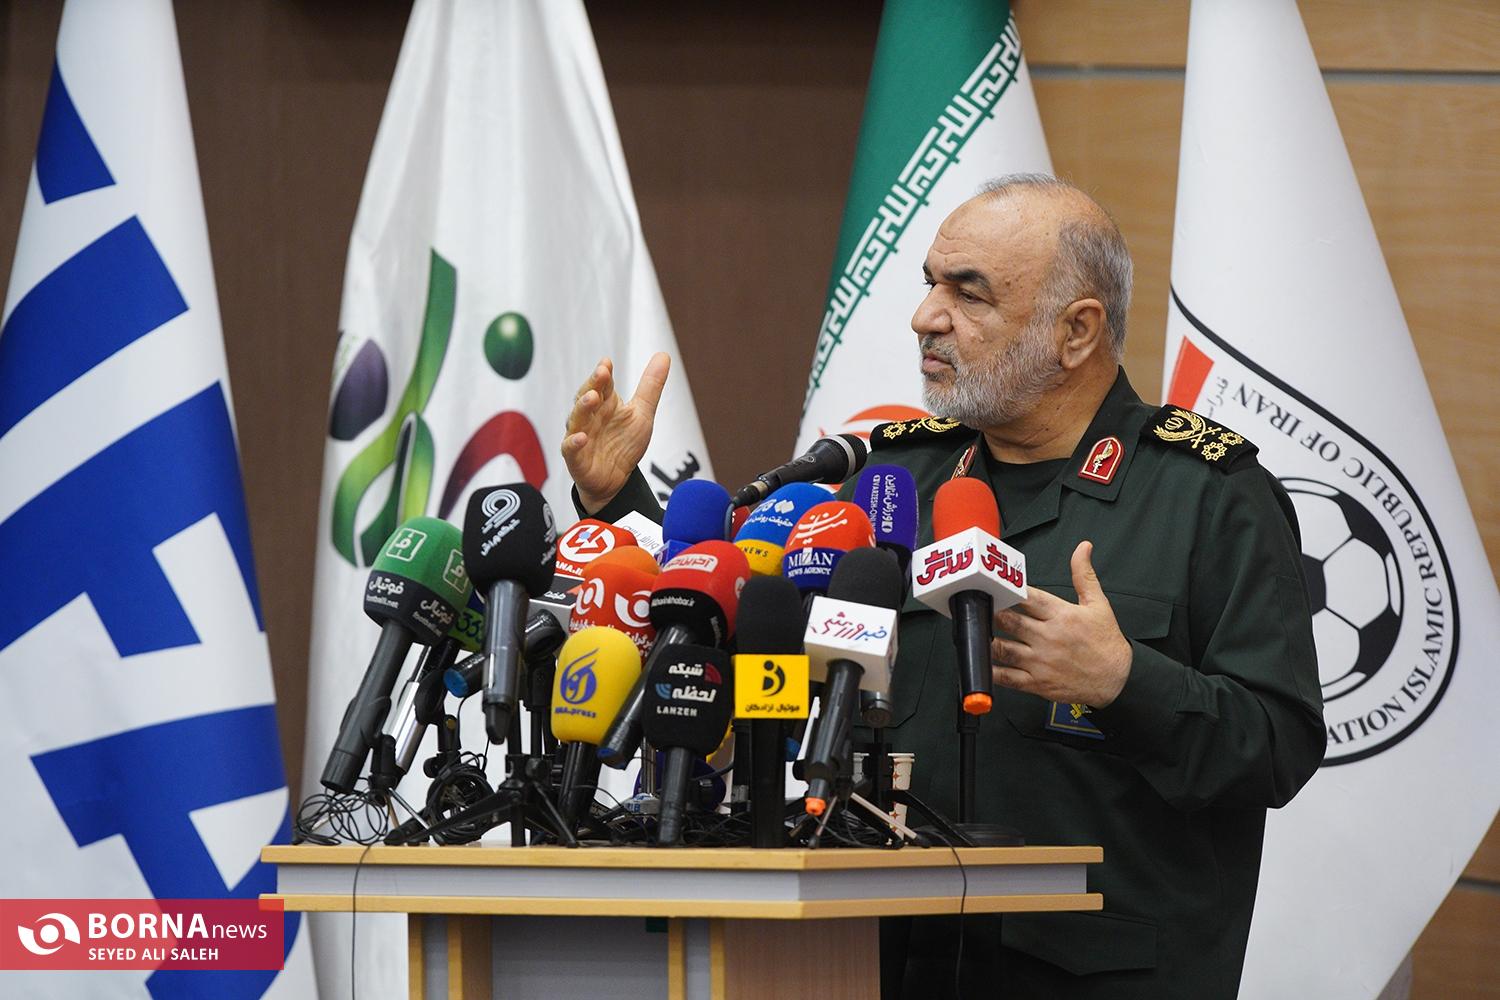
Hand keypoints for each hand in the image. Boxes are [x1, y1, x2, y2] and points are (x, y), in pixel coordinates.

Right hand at [561, 353, 668, 512]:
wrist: (616, 480)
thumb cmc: (624, 443)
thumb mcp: (642, 413)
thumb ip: (650, 386)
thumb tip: (663, 354)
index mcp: (605, 404)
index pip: (602, 384)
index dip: (603, 373)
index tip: (607, 363)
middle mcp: (590, 416)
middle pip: (587, 396)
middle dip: (592, 384)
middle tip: (601, 373)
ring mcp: (580, 435)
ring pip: (577, 419)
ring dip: (583, 408)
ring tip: (592, 398)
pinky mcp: (576, 458)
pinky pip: (570, 449)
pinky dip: (573, 443)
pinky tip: (580, 437)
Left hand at [991, 541, 1132, 706]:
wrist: (1118, 679)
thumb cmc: (1106, 642)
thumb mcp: (1098, 604)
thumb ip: (1083, 574)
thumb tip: (1083, 547)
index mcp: (1061, 615)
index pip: (1028, 598)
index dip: (1008, 590)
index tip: (993, 585)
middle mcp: (1048, 637)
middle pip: (1009, 621)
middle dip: (990, 612)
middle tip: (976, 606)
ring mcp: (1041, 661)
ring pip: (1003, 648)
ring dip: (985, 639)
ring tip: (973, 630)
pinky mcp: (1037, 682)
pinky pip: (1008, 677)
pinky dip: (991, 670)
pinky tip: (980, 661)